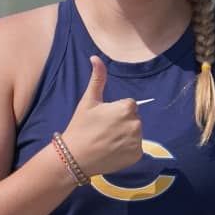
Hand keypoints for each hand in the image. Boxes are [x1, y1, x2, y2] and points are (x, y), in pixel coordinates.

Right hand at [62, 56, 142, 176]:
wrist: (76, 157)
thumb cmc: (81, 126)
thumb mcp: (89, 100)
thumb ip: (97, 78)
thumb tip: (95, 57)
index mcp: (127, 107)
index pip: (128, 106)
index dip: (115, 112)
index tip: (102, 120)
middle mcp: (136, 123)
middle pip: (133, 119)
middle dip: (122, 123)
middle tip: (104, 131)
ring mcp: (138, 141)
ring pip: (134, 133)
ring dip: (125, 136)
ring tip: (107, 142)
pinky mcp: (137, 155)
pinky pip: (135, 149)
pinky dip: (127, 150)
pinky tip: (113, 151)